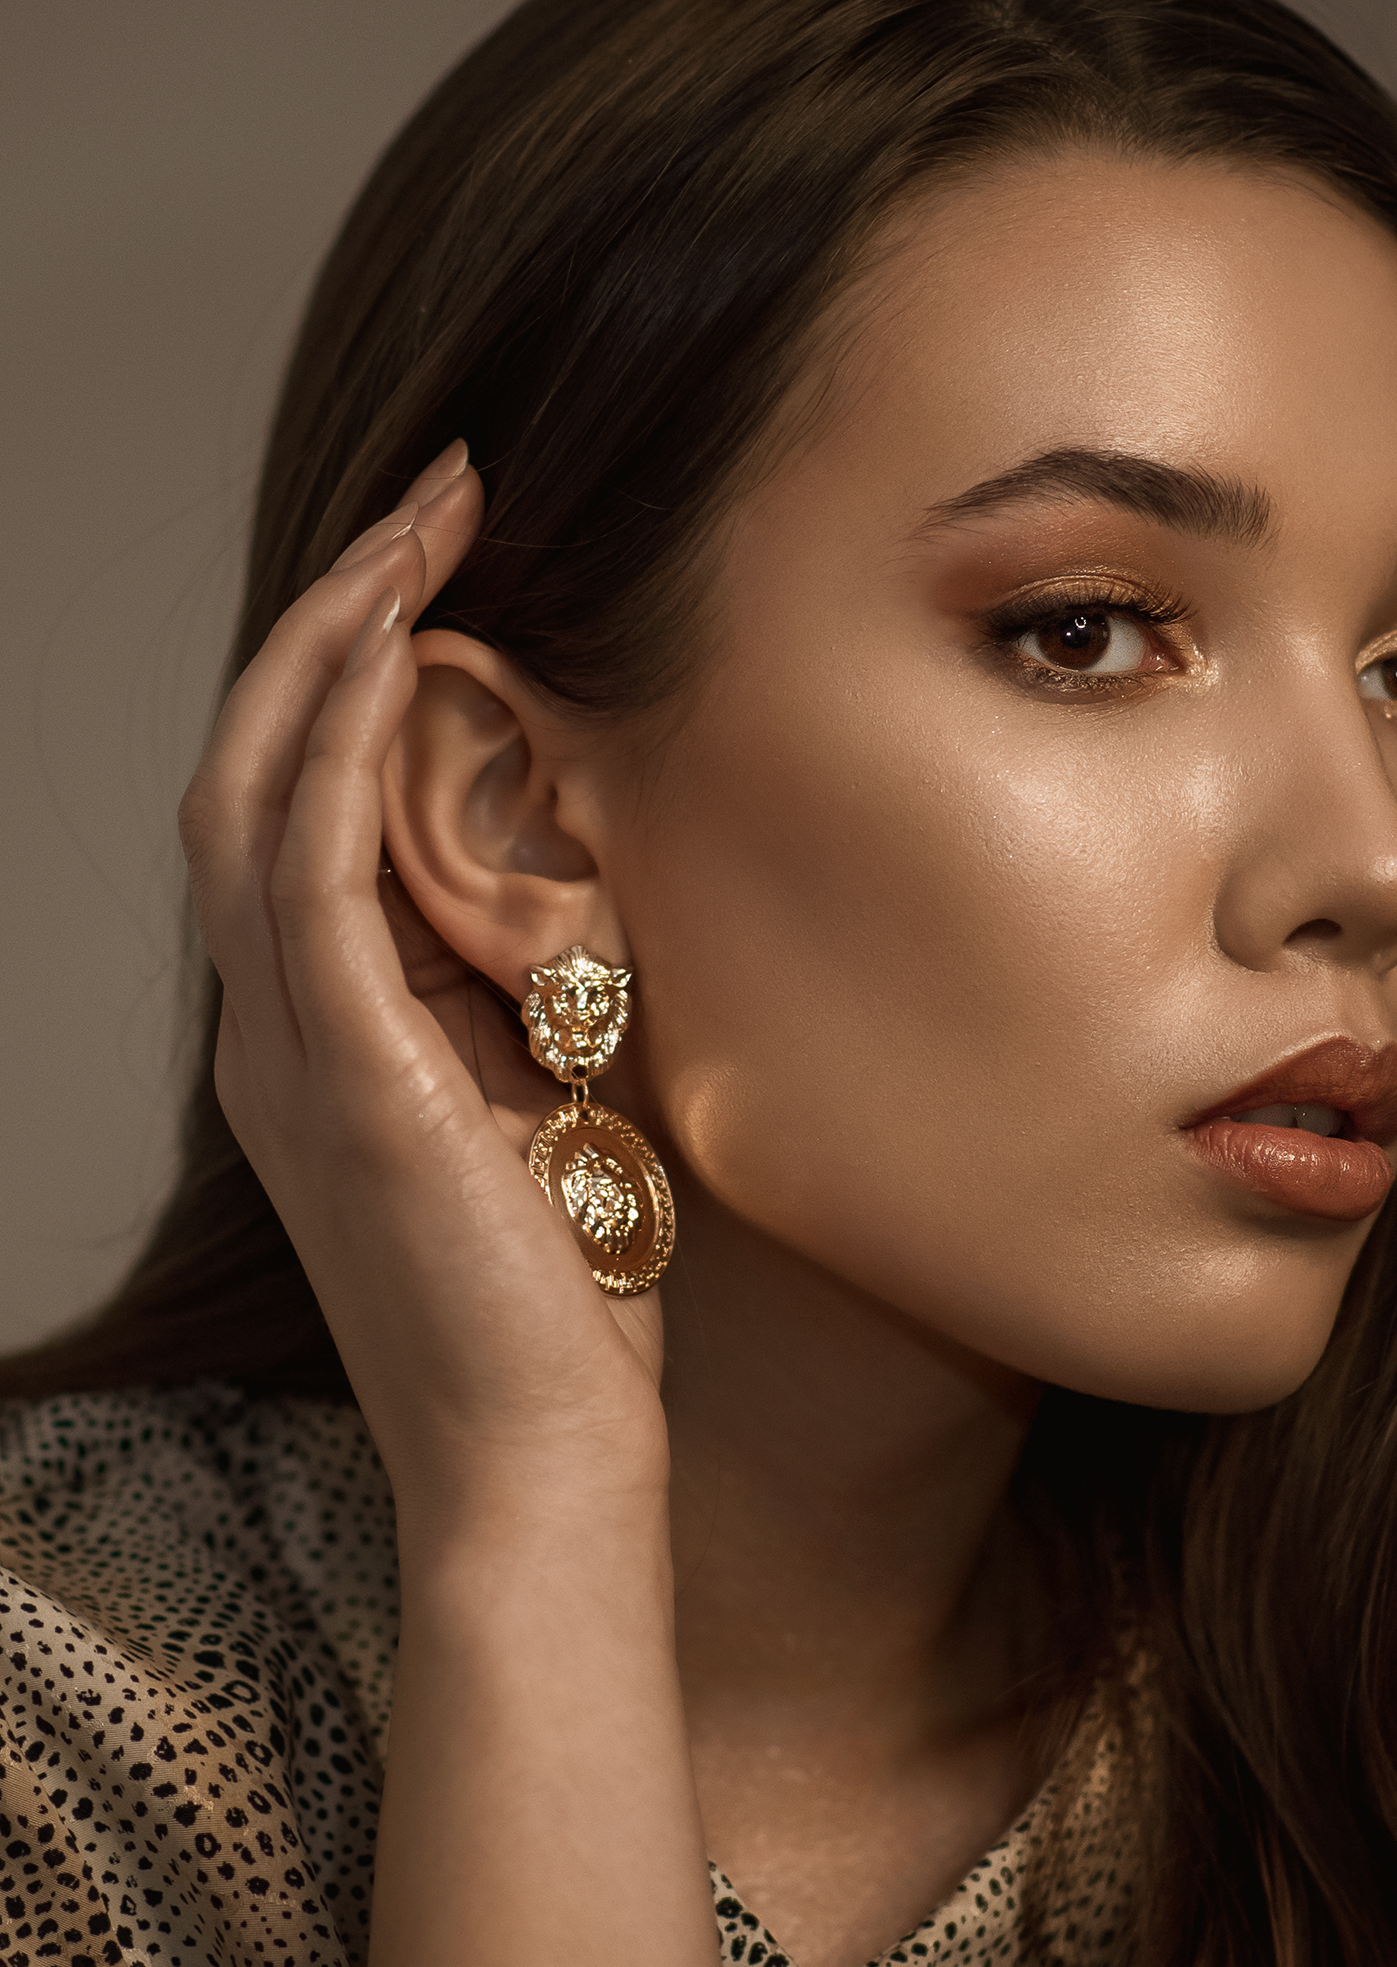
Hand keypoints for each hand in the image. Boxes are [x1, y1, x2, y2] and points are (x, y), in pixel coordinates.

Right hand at [179, 445, 668, 1550]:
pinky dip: (339, 740)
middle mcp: (273, 1035)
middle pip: (252, 767)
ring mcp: (290, 1054)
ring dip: (334, 637)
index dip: (351, 678)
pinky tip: (407, 641)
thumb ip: (522, 1010)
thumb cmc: (561, 1314)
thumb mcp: (538, 1122)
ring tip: (423, 520)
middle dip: (337, 615)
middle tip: (437, 498)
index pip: (298, 813)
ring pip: (257, 787)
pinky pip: (309, 866)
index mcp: (319, 1044)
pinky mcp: (348, 1076)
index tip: (452, 572)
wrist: (539, 1468)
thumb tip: (575, 900)